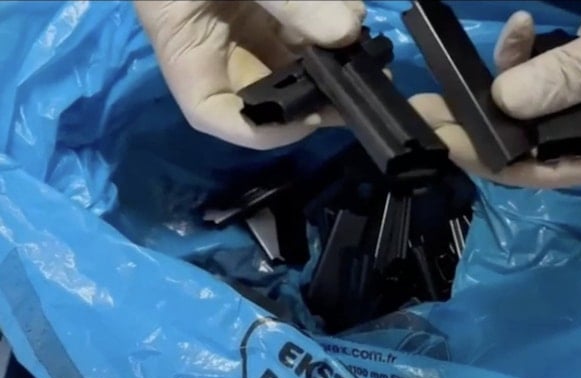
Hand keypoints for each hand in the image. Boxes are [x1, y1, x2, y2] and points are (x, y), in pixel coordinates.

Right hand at [134, 0, 364, 149]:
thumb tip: (346, 30)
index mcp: (184, 39)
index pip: (212, 110)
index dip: (259, 128)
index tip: (310, 119)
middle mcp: (216, 37)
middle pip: (265, 86)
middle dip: (314, 90)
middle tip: (361, 82)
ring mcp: (245, 17)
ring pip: (293, 55)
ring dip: (330, 54)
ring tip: (362, 39)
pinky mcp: (272, 2)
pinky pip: (303, 22)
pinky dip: (331, 21)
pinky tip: (351, 13)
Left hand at [411, 1, 580, 188]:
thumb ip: (566, 78)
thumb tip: (501, 99)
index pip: (550, 169)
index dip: (496, 161)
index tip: (448, 146)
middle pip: (534, 140)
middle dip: (482, 126)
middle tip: (428, 114)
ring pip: (532, 104)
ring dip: (496, 86)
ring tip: (446, 81)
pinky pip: (545, 69)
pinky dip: (526, 51)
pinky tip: (521, 27)